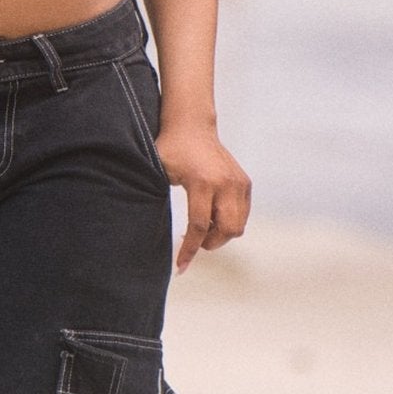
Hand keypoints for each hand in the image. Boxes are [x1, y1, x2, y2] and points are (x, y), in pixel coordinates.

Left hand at [157, 124, 251, 273]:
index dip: (189, 249)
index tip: (181, 267)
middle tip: (194, 242)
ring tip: (202, 227)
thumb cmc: (171, 149)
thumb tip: (147, 231)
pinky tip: (212, 216)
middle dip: (210, 244)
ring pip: (238, 226)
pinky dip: (229, 222)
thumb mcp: (159, 173)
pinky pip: (243, 214)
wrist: (192, 126)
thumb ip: (157, 198)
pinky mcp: (245, 182)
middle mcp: (225, 183)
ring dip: (221, 234)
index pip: (199, 226)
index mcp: (202, 182)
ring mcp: (238, 182)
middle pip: (226, 231)